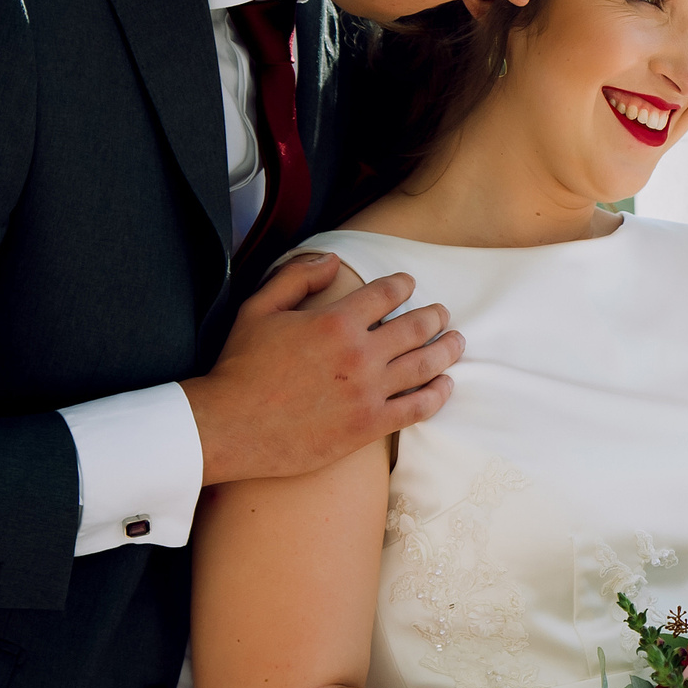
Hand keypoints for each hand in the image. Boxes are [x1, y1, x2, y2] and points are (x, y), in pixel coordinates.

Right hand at [183, 255, 463, 484]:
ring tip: (456, 342)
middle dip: (435, 316)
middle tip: (443, 314)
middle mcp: (359, 354)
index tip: (409, 284)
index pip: (386, 294)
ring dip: (447, 350)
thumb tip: (333, 260)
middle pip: (416, 328)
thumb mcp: (259, 308)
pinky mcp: (369, 426)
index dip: (402, 285)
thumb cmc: (240, 367)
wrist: (230, 426)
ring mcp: (368, 392)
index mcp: (335, 321)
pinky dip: (438, 395)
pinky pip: (417, 408)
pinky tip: (445, 386)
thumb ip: (296, 277)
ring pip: (425, 365)